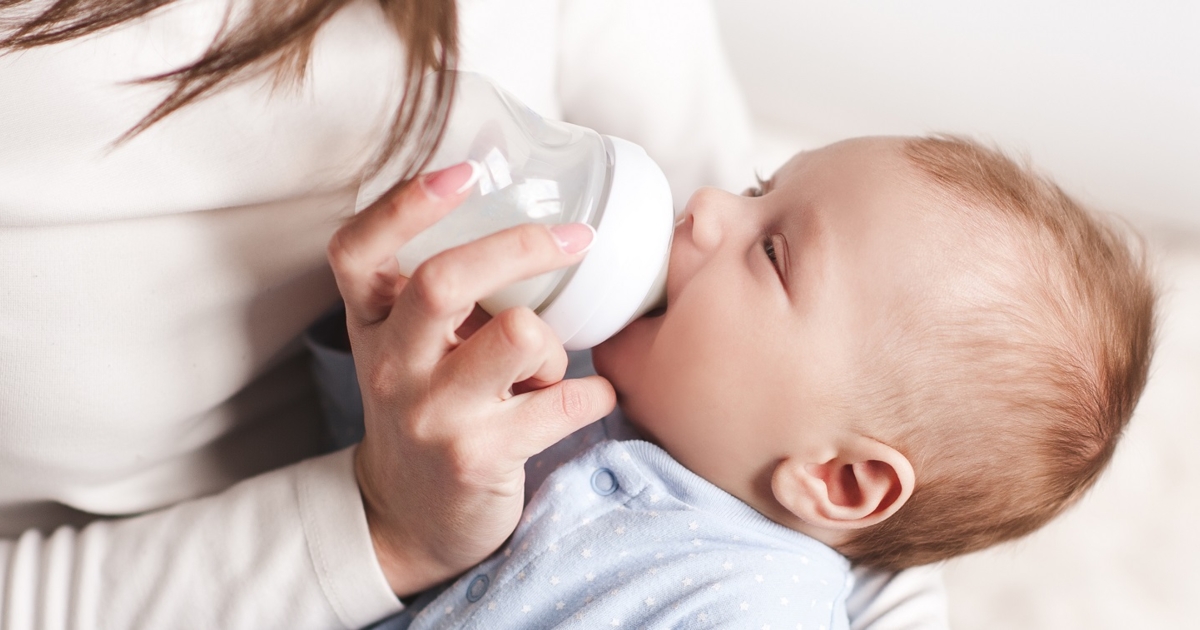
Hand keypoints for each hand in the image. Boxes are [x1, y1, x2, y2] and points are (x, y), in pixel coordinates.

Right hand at [326, 162, 616, 595]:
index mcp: (372, 323)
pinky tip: (589, 399)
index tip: (465, 172)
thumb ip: (442, 291)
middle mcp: (392, 365)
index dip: (404, 205)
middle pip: (442, 281)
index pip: (357, 250)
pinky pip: (563, 403)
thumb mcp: (410, 346)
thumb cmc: (428, 406)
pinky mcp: (477, 457)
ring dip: (555, 344)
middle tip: (574, 238)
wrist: (411, 515)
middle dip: (519, 247)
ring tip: (549, 368)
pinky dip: (594, 394)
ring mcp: (431, 414)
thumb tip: (533, 219)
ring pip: (518, 336)